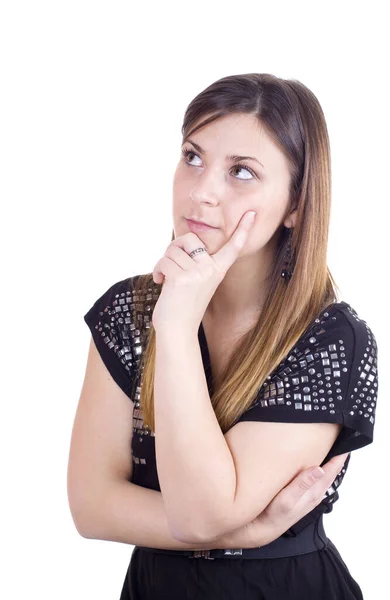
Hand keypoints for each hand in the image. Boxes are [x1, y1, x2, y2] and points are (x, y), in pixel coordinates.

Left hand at [152, 211, 256, 332]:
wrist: (177, 330)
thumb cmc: (182, 305)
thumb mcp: (194, 281)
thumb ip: (194, 262)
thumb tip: (181, 241)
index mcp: (218, 270)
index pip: (233, 247)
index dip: (243, 229)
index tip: (252, 213)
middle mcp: (211, 270)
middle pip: (189, 238)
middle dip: (173, 248)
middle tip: (171, 265)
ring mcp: (198, 274)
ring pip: (172, 249)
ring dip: (163, 263)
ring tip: (165, 279)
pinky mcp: (182, 278)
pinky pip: (164, 261)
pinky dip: (157, 270)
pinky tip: (160, 282)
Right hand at [248, 452, 349, 546]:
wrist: (266, 528)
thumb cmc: (274, 514)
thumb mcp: (287, 498)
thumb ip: (302, 484)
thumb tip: (319, 469)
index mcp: (314, 492)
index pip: (332, 470)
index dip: (339, 456)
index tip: (345, 442)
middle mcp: (316, 493)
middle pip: (332, 472)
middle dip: (337, 457)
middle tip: (341, 441)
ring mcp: (311, 495)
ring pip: (326, 476)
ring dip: (330, 463)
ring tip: (332, 449)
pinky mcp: (305, 496)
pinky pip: (318, 480)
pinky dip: (322, 470)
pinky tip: (317, 465)